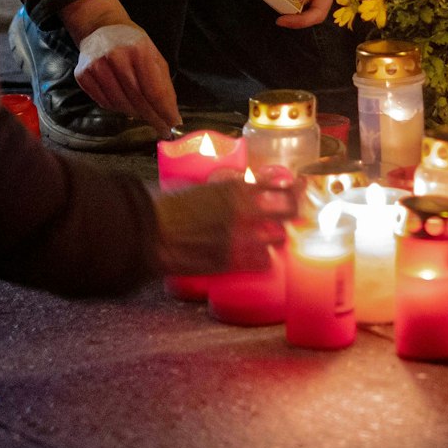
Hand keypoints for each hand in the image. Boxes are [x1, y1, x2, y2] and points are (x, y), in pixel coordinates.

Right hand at [73, 22, 179, 134]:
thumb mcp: (154, 55)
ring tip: (144, 113)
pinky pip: (104, 102)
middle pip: (137, 99)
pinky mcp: (82, 75)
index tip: (173, 127)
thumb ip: (163, 83)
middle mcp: (115, 57)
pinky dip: (117, 108)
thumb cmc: (133, 44)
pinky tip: (125, 103)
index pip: (154, 90)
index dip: (164, 112)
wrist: (101, 28)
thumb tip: (170, 114)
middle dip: (152, 117)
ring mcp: (96, 66)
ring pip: (120, 104)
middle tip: (163, 129)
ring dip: (135, 113)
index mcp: (139, 50)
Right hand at [153, 180, 296, 275]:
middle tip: (290, 215)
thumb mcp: (202, 186)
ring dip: (276, 237)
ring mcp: (239, 238)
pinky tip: (260, 258)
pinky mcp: (230, 262)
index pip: (280, 185)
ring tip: (269, 237)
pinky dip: (264, 260)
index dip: (295, 188)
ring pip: (278, 238)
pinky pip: (262, 262)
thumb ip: (229, 188)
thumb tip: (246, 185)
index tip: (299, 187)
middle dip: (292, 212)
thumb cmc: (169, 207)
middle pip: (288, 211)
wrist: (148, 232)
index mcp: (234, 188)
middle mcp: (242, 211)